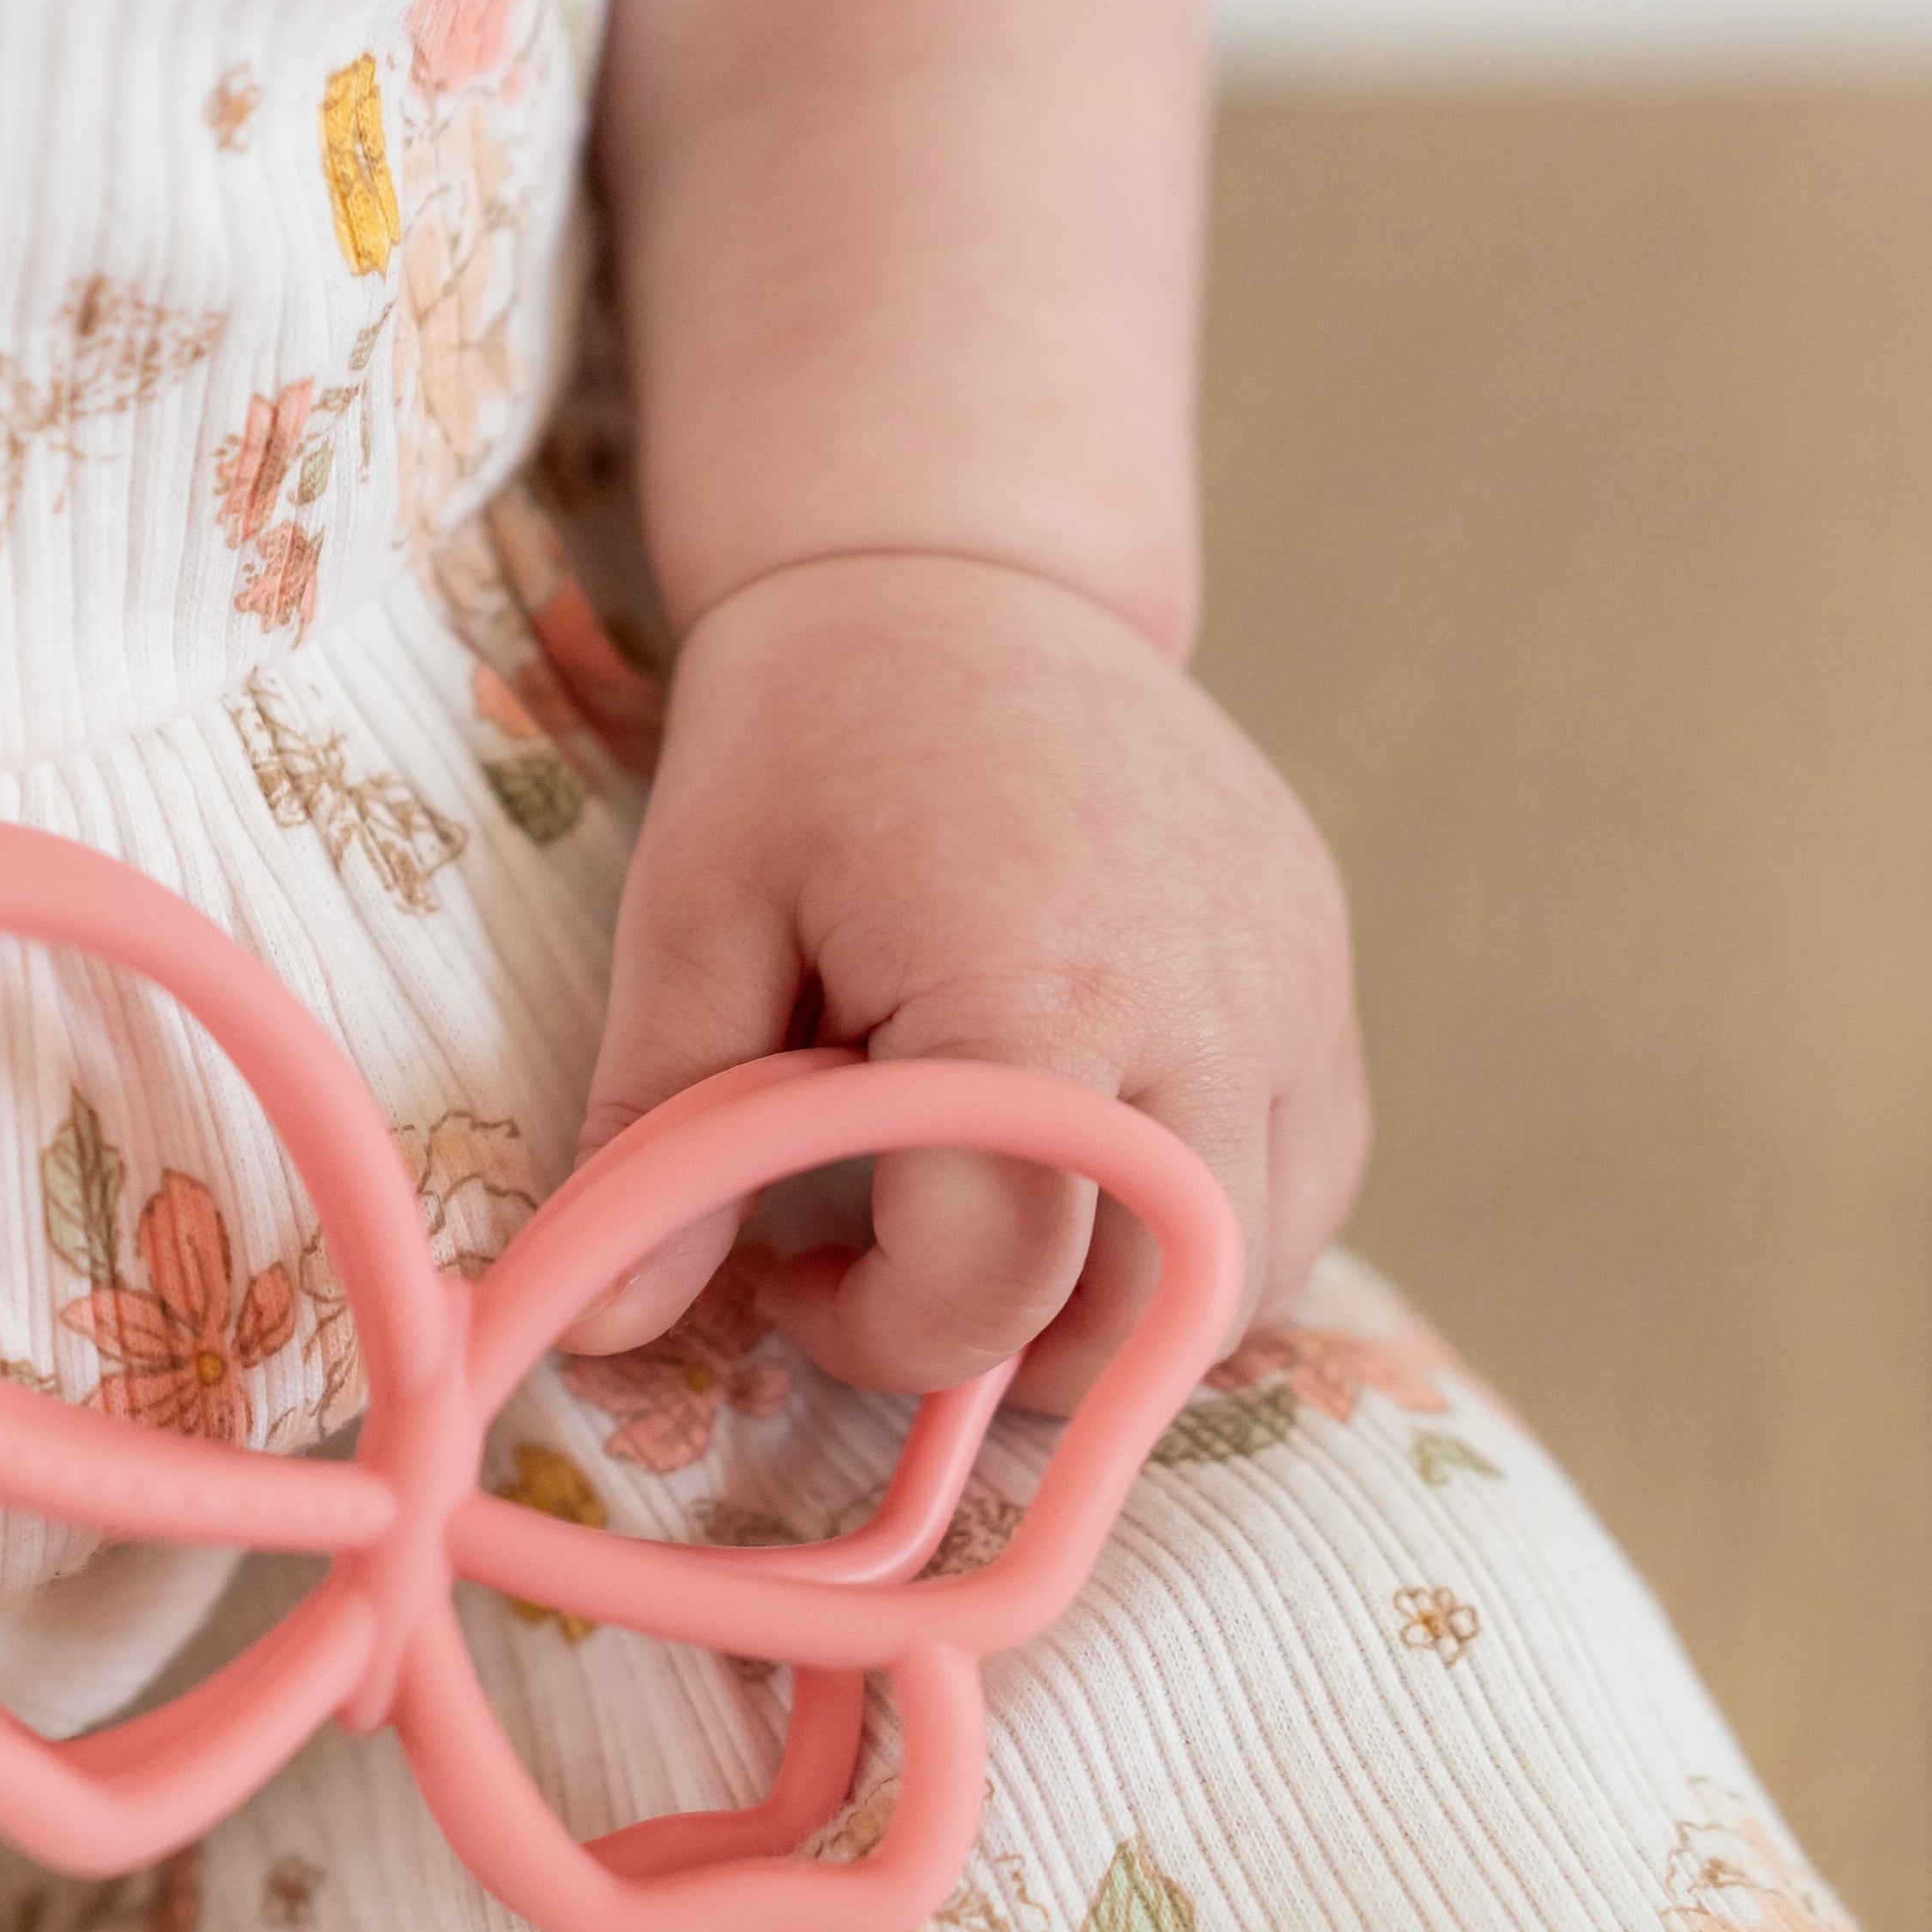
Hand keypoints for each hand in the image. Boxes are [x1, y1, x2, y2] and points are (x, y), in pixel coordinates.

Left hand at [560, 550, 1366, 1411]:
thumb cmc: (809, 737)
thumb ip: (659, 1139)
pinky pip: (1304, 1189)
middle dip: (1012, 1359)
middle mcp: (1205, 1009)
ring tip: (985, 1230)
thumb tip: (608, 1329)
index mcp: (1035, 995)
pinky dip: (1200, 1241)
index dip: (881, 1335)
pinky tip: (1080, 1180)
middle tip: (899, 1286)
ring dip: (1116, 1315)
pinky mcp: (1323, 980)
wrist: (964, 572)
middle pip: (1154, 1314)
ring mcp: (1293, 993)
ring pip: (1248, 1275)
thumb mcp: (694, 919)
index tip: (792, 1276)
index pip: (997, 1281)